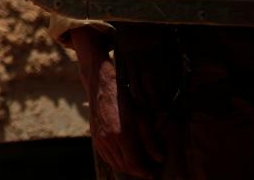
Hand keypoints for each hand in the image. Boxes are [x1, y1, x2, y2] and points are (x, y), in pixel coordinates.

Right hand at [67, 27, 162, 177]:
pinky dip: (116, 161)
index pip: (135, 164)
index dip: (146, 171)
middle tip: (150, 169)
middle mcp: (108, 140)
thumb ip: (149, 139)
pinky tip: (124, 158)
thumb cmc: (123, 96)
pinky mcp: (94, 136)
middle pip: (125, 166)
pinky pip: (105, 156)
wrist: (100, 83)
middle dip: (138, 171)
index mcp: (122, 135)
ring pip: (114, 163)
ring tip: (139, 164)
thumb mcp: (141, 115)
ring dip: (127, 167)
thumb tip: (159, 157)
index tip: (155, 172)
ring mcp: (99, 139)